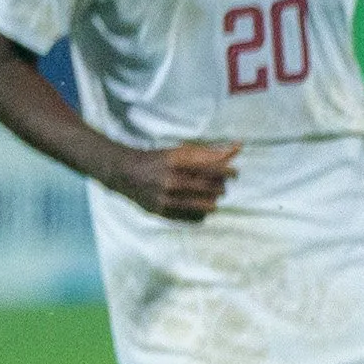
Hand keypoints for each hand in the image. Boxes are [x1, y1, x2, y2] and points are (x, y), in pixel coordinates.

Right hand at [113, 140, 238, 222]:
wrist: (124, 173)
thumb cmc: (159, 159)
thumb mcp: (181, 151)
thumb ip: (210, 152)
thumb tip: (238, 147)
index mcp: (176, 161)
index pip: (212, 168)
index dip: (229, 172)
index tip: (235, 173)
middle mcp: (170, 180)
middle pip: (211, 188)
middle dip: (222, 186)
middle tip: (222, 184)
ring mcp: (165, 198)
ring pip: (205, 205)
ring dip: (214, 200)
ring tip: (213, 195)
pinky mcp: (161, 211)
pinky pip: (193, 217)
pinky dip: (201, 211)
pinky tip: (200, 204)